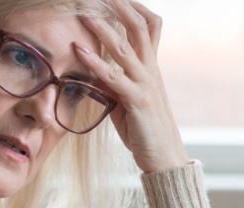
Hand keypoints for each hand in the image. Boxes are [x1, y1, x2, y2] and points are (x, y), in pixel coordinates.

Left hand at [74, 0, 188, 172]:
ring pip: (125, 48)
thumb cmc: (143, 129)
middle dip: (120, 5)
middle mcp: (151, 70)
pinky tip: (78, 51)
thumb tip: (91, 68)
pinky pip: (114, 77)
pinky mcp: (138, 101)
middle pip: (140, 27)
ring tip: (83, 13)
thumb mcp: (125, 99)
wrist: (164, 157)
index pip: (149, 26)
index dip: (134, 7)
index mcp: (151, 67)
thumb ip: (112, 81)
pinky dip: (94, 62)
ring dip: (102, 28)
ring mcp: (146, 84)